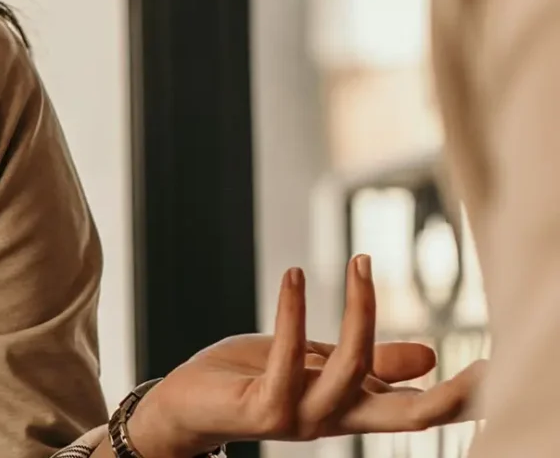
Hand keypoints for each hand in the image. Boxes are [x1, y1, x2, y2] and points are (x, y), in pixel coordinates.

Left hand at [122, 255, 487, 456]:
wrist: (181, 406)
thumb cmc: (246, 379)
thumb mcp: (314, 364)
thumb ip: (368, 364)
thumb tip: (429, 358)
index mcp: (352, 409)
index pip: (418, 409)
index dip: (460, 396)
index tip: (498, 373)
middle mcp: (334, 419)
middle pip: (407, 418)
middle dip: (449, 397)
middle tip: (489, 367)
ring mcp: (299, 417)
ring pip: (350, 371)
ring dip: (359, 312)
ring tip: (361, 261)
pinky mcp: (262, 407)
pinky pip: (287, 359)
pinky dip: (293, 312)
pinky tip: (295, 275)